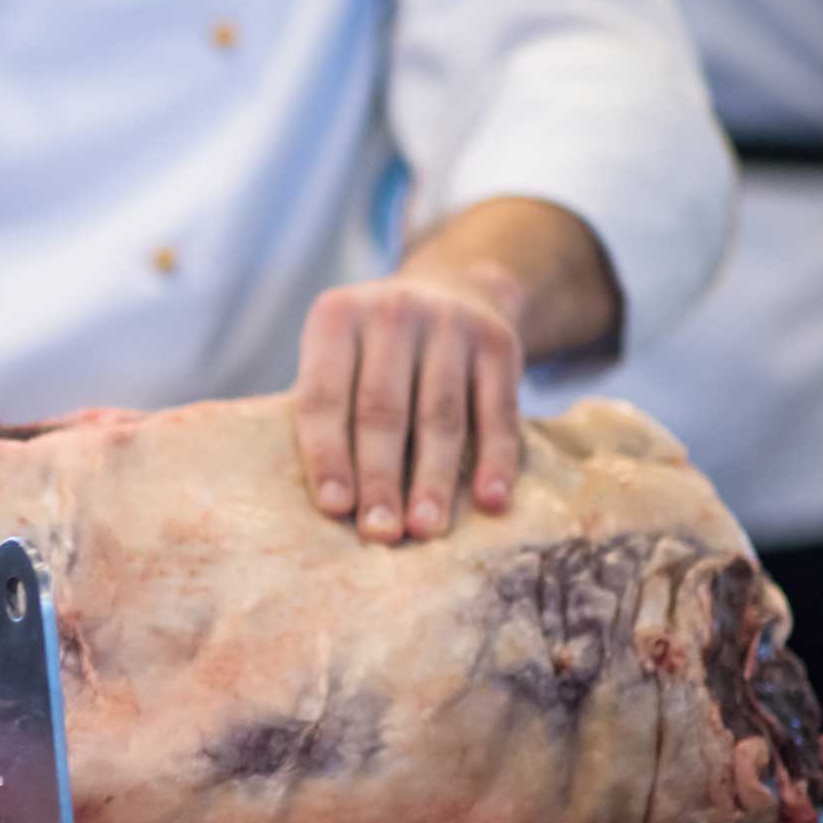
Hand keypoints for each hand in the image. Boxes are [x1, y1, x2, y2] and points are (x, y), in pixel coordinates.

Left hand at [294, 263, 524, 542]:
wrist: (454, 289)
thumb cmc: (375, 352)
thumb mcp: (340, 357)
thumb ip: (329, 413)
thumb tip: (333, 506)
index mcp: (336, 317)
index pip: (324, 396)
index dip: (327, 455)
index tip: (334, 508)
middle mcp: (392, 312)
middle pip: (382, 409)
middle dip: (380, 478)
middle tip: (379, 533)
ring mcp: (450, 323)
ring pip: (440, 416)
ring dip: (433, 479)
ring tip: (425, 529)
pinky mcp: (498, 342)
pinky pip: (498, 411)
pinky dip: (496, 459)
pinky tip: (490, 501)